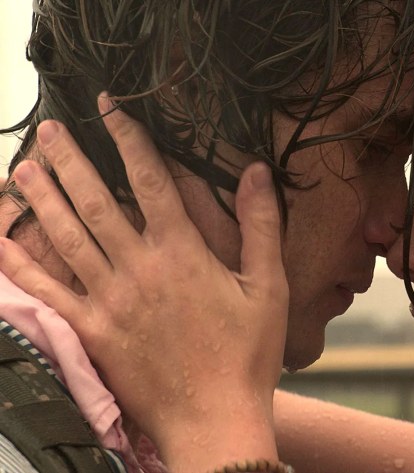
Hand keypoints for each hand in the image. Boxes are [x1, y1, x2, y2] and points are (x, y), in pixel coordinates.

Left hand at [0, 95, 287, 470]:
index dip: (129, 140)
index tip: (110, 109)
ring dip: (42, 197)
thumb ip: (261, 226)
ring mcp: (108, 300)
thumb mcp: (269, 287)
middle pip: (95, 201)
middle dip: (70, 160)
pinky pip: (46, 290)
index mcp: (182, 253)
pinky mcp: (90, 330)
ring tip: (24, 167)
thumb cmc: (247, 354)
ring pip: (66, 236)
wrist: (214, 417)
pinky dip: (19, 263)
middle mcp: (138, 269)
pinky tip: (2, 237)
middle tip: (51, 130)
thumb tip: (257, 172)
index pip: (150, 182)